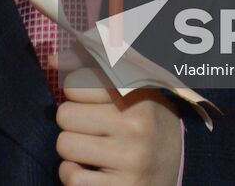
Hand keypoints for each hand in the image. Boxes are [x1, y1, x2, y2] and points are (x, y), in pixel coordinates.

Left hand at [56, 65, 181, 185]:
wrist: (182, 164)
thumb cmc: (144, 119)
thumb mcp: (127, 87)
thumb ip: (89, 66)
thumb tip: (52, 60)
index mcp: (138, 94)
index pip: (75, 84)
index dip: (77, 93)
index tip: (94, 101)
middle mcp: (137, 125)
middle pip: (64, 115)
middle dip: (73, 123)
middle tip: (94, 128)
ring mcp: (131, 159)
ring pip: (64, 145)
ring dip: (72, 149)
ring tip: (94, 148)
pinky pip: (72, 177)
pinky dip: (72, 174)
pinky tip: (91, 170)